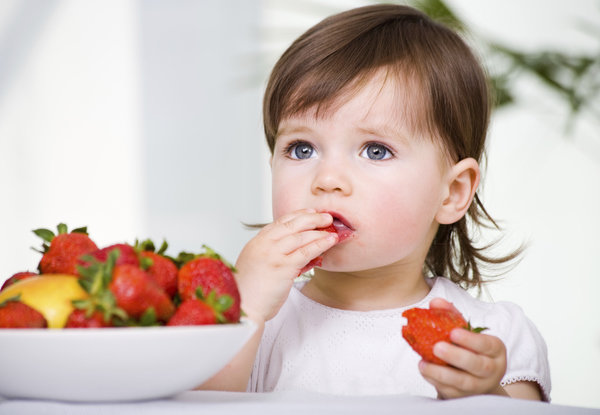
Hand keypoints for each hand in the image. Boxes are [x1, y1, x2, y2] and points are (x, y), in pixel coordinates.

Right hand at [234, 209, 337, 323]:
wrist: (244, 306)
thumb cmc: (250, 291)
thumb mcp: (258, 265)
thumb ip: (274, 255)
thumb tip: (298, 252)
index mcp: (257, 242)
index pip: (280, 222)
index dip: (298, 216)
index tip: (310, 213)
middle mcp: (264, 244)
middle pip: (292, 225)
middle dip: (312, 218)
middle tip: (326, 217)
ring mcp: (273, 254)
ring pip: (301, 236)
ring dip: (319, 231)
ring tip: (332, 230)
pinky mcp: (283, 267)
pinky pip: (306, 251)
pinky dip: (320, 244)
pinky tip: (330, 241)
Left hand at [418, 298, 507, 398]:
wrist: (475, 377)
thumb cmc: (469, 348)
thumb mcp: (465, 331)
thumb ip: (451, 315)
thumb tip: (435, 302)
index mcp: (495, 350)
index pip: (487, 345)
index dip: (470, 340)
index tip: (453, 332)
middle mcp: (492, 369)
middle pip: (478, 366)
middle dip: (457, 356)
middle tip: (437, 347)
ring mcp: (479, 385)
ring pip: (464, 382)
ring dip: (441, 373)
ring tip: (424, 364)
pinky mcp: (464, 396)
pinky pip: (451, 391)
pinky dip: (436, 381)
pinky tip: (424, 370)